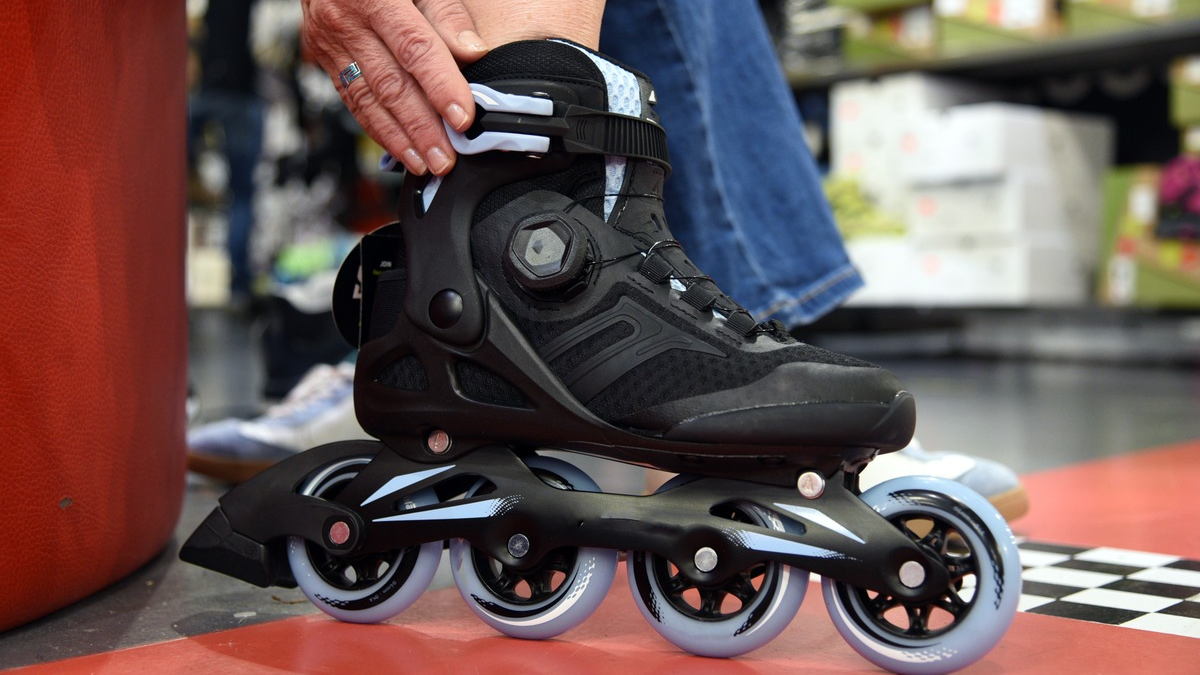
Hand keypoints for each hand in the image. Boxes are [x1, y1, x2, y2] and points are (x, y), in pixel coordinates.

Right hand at [301, 0, 488, 174]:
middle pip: (390, 84)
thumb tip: (473, 53)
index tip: (462, 119)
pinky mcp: (322, 56)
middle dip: (421, 127)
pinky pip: (352, 99)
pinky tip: (400, 149)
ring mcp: (328, 42)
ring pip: (366, 100)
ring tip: (425, 165)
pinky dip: (378, 127)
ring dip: (398, 138)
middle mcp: (344, 21)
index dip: (441, 86)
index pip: (414, 49)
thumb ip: (445, 12)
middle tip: (446, 160)